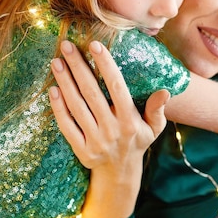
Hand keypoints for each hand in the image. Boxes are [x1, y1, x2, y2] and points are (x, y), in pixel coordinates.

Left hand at [49, 40, 167, 170]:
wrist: (120, 173)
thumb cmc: (138, 140)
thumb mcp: (154, 127)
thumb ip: (158, 109)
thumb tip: (165, 91)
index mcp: (130, 121)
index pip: (117, 87)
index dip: (106, 65)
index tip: (95, 45)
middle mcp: (112, 130)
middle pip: (91, 93)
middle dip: (78, 67)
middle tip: (67, 46)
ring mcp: (95, 141)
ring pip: (76, 107)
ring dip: (65, 82)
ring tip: (56, 62)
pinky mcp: (81, 150)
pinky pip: (66, 126)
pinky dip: (58, 108)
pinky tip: (53, 89)